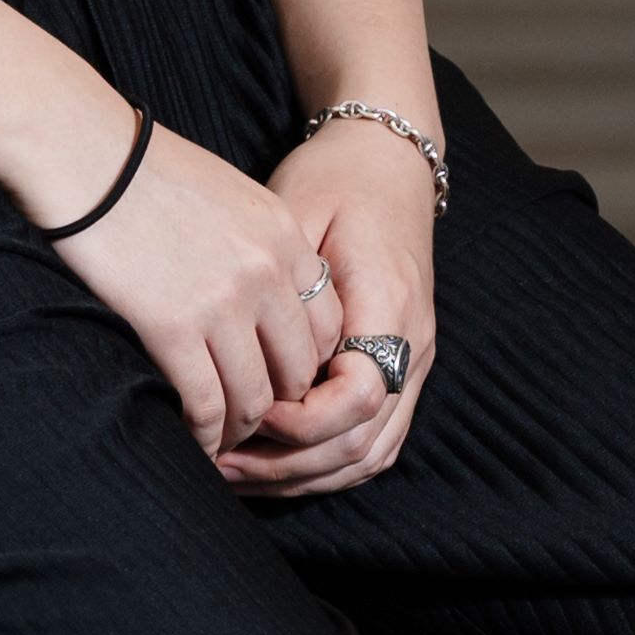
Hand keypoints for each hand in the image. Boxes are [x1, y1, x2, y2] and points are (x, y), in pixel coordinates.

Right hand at [29, 109, 351, 458]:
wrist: (86, 152)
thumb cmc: (142, 170)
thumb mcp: (228, 195)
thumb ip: (256, 245)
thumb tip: (257, 300)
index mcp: (285, 237)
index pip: (327, 326)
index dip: (303, 365)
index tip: (275, 380)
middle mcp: (268, 273)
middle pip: (298, 370)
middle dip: (277, 406)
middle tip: (249, 423)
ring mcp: (225, 302)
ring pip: (255, 399)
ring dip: (238, 429)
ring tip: (219, 439)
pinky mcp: (175, 327)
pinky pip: (206, 404)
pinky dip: (203, 434)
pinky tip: (191, 439)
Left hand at [219, 110, 437, 493]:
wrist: (387, 160)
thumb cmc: (334, 179)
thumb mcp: (296, 214)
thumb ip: (277, 285)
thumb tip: (233, 353)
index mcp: (390, 305)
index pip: (357, 398)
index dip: (299, 421)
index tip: (246, 408)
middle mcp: (413, 345)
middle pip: (362, 443)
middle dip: (287, 465)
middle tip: (219, 463)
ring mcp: (414, 362)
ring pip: (369, 454)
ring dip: (302, 475)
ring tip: (235, 474)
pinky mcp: (402, 369)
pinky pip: (374, 442)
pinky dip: (325, 465)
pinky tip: (274, 466)